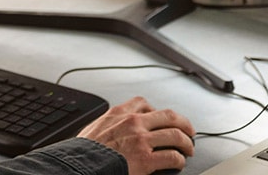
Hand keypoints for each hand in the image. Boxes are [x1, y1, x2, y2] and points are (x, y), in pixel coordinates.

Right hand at [77, 96, 194, 174]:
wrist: (79, 165)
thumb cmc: (83, 152)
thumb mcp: (93, 129)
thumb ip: (108, 125)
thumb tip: (112, 130)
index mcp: (118, 114)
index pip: (143, 103)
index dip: (156, 110)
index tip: (160, 117)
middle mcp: (133, 123)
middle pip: (168, 115)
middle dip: (183, 123)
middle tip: (188, 130)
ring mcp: (141, 140)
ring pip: (175, 135)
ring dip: (186, 142)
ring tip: (188, 149)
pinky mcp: (146, 159)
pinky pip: (172, 157)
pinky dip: (179, 160)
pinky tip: (178, 163)